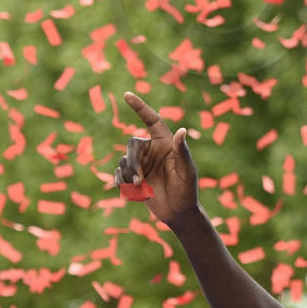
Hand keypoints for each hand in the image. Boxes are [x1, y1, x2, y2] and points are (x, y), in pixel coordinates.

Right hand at [117, 91, 200, 225]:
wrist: (178, 212)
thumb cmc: (187, 191)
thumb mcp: (187, 172)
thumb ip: (183, 152)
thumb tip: (182, 131)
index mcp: (165, 143)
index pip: (151, 120)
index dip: (139, 107)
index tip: (127, 95)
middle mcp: (151, 150)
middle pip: (132, 144)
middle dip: (133, 162)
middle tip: (140, 180)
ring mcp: (141, 163)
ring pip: (124, 160)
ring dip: (129, 175)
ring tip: (140, 189)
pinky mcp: (133, 177)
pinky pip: (118, 173)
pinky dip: (122, 182)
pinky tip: (133, 191)